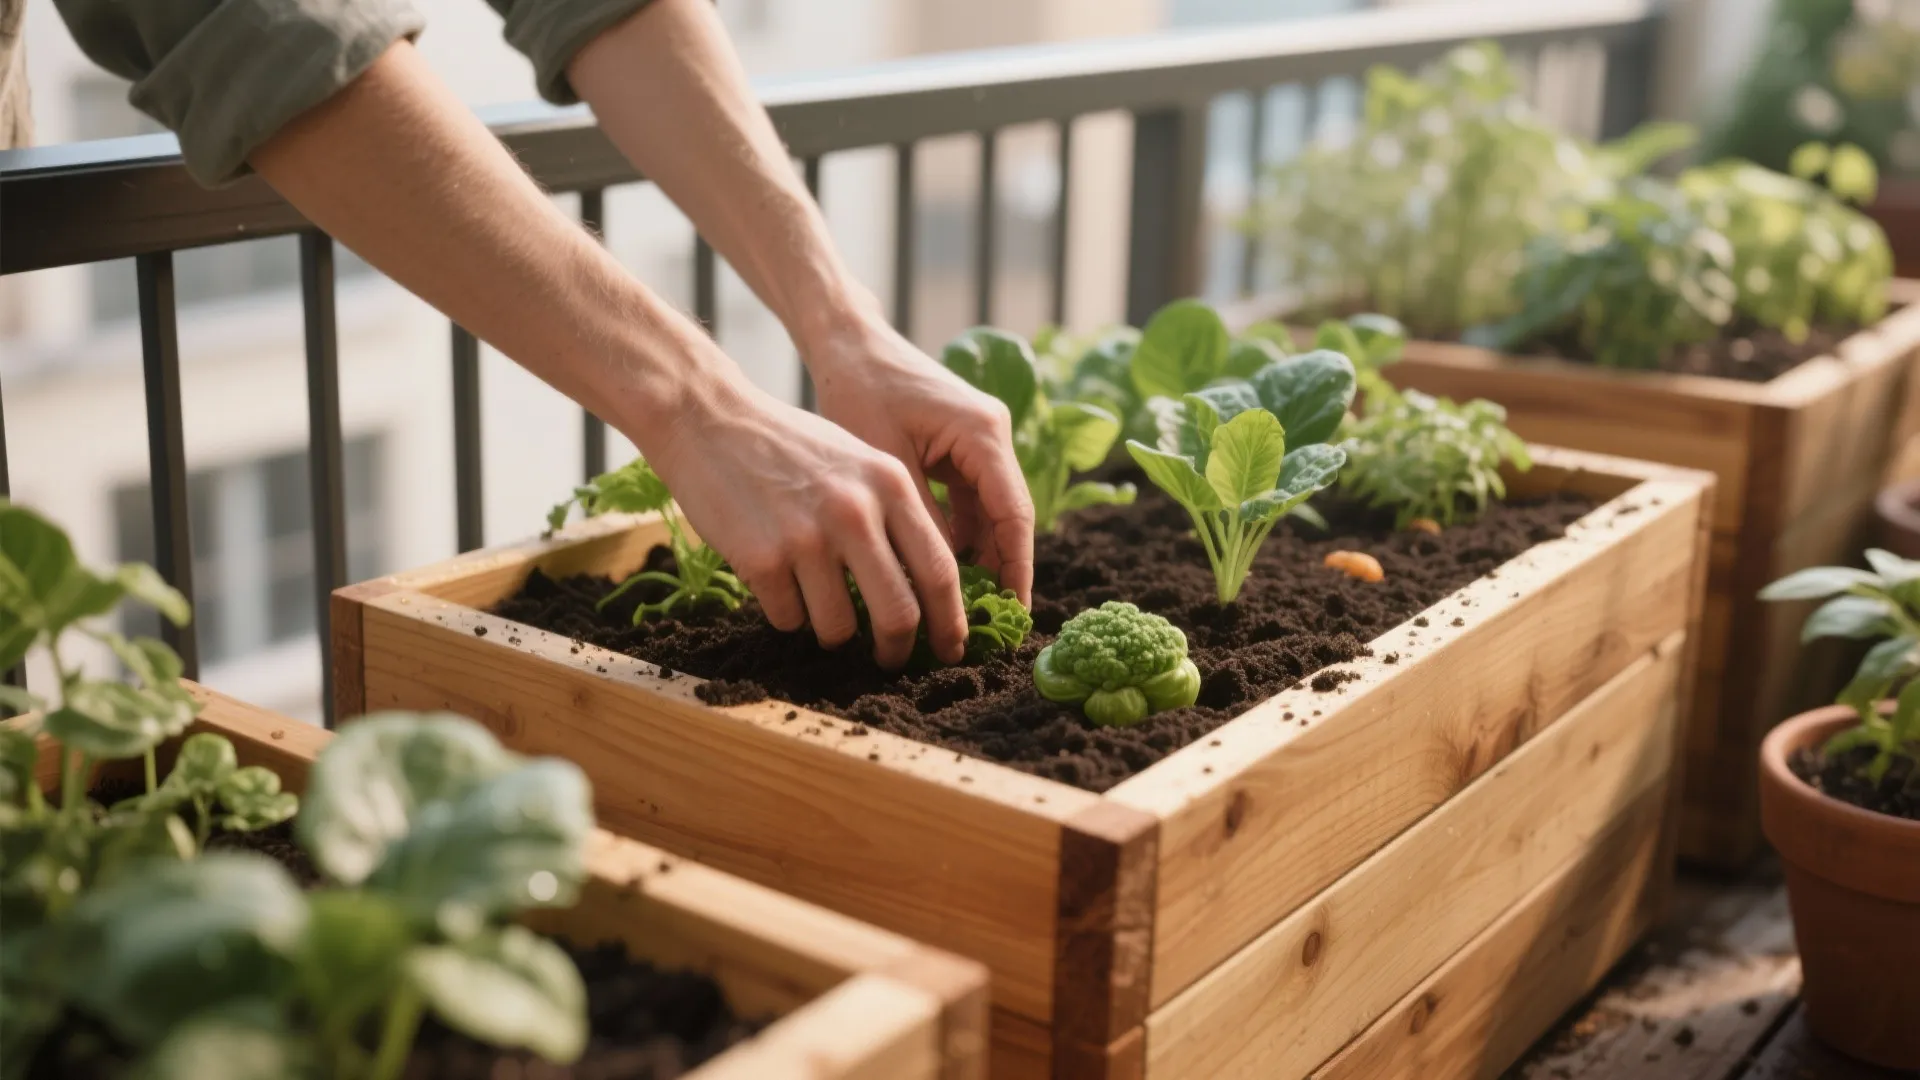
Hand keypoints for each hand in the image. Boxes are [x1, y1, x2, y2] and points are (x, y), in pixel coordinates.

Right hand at [645, 378, 968, 669]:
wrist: (710, 419)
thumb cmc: (789, 446)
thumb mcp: (858, 462)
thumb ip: (894, 514)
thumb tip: (925, 589)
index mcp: (890, 485)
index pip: (940, 569)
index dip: (949, 620)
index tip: (949, 647)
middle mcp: (855, 512)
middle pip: (899, 614)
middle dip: (897, 649)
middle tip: (890, 660)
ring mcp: (807, 537)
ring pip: (839, 627)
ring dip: (831, 631)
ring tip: (813, 599)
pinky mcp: (762, 559)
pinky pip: (788, 619)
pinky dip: (785, 612)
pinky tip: (772, 577)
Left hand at [802, 313, 1036, 603]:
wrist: (845, 344)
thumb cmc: (858, 392)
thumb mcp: (886, 466)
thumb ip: (919, 521)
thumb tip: (936, 584)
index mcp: (983, 433)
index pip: (1014, 515)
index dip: (1016, 570)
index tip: (1014, 616)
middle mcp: (991, 435)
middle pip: (1008, 517)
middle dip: (1000, 571)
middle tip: (989, 624)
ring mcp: (977, 440)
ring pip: (989, 512)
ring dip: (977, 556)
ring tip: (963, 609)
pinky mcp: (958, 446)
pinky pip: (968, 500)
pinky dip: (957, 534)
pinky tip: (938, 572)